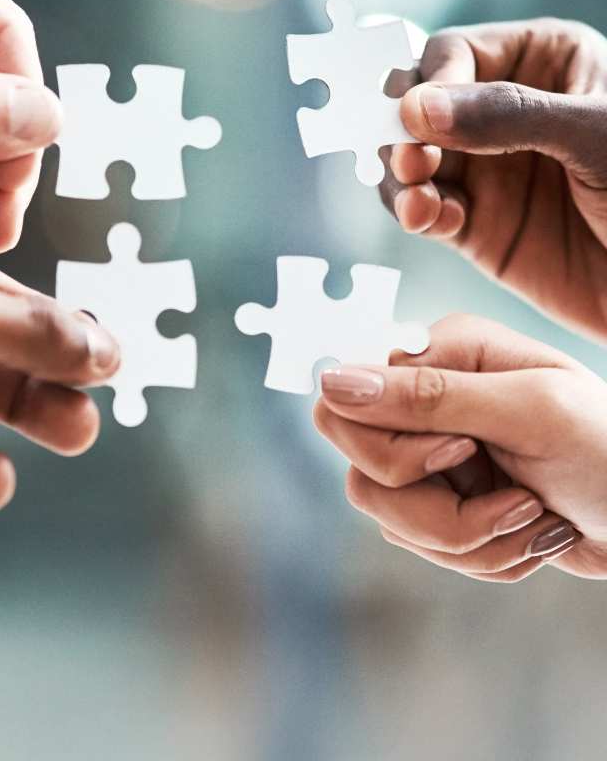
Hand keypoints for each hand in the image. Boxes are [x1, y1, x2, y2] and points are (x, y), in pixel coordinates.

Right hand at [314, 314, 606, 581]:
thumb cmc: (606, 448)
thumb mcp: (527, 412)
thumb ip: (428, 396)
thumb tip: (330, 380)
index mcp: (439, 352)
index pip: (348, 402)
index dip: (396, 447)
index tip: (466, 454)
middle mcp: (423, 399)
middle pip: (362, 469)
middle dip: (438, 510)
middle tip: (513, 500)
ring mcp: (429, 454)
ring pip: (389, 517)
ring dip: (470, 539)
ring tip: (532, 519)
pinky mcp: (441, 500)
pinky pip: (422, 545)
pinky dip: (483, 555)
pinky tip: (531, 533)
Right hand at [383, 19, 606, 340]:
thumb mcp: (596, 136)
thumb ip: (509, 116)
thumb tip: (419, 108)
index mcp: (541, 61)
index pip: (454, 54)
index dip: (430, 84)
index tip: (418, 119)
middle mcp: (502, 111)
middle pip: (418, 104)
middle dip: (403, 132)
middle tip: (412, 161)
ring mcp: (484, 169)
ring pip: (410, 161)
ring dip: (401, 179)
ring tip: (417, 199)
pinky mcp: (474, 225)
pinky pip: (425, 212)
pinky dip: (417, 215)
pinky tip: (432, 220)